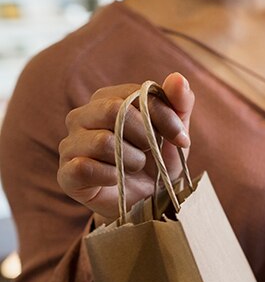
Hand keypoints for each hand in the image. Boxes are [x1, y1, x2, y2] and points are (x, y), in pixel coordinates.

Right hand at [59, 73, 193, 222]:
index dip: (163, 116)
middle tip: (152, 153)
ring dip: (132, 159)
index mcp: (108, 99)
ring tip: (135, 167)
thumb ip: (180, 105)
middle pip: (114, 110)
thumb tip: (178, 78)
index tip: (181, 138)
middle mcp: (82, 116)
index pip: (135, 93)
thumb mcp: (176, 135)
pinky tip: (118, 179)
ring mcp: (70, 144)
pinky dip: (111, 175)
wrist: (148, 202)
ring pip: (103, 141)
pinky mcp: (67, 172)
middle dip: (145, 136)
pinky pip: (86, 166)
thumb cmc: (159, 163)